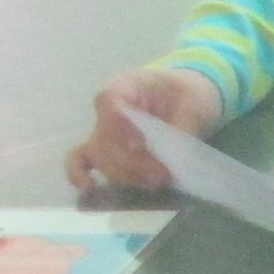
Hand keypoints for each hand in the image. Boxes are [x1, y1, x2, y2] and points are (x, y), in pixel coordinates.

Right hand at [67, 67, 222, 191]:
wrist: (186, 100)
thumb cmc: (187, 93)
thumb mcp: (194, 103)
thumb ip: (182, 126)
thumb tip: (173, 157)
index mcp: (125, 86)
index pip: (110, 103)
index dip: (122, 127)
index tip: (141, 146)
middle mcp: (106, 109)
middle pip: (105, 136)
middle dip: (133, 161)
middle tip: (162, 174)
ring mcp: (103, 130)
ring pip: (100, 155)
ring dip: (126, 173)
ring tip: (156, 181)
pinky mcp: (106, 149)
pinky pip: (81, 160)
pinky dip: (80, 174)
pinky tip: (89, 187)